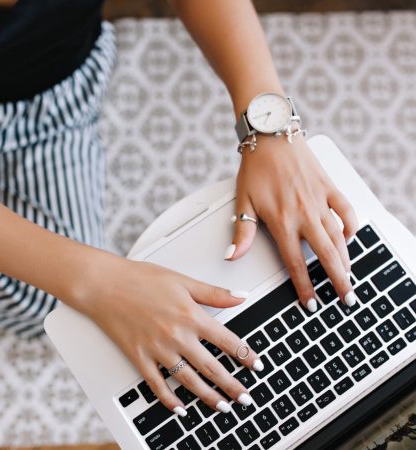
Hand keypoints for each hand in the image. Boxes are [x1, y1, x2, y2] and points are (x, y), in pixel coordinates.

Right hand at [79, 256, 263, 414]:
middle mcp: (177, 336)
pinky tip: (179, 408)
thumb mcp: (182, 281)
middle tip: (245, 398)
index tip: (256, 366)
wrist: (104, 284)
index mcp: (191, 315)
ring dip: (207, 396)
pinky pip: (157, 384)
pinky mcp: (139, 357)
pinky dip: (169, 399)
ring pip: (188, 380)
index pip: (227, 341)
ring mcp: (157, 349)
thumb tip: (241, 297)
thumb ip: (213, 293)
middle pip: (211, 367)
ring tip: (221, 406)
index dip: (246, 355)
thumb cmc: (140, 278)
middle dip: (232, 386)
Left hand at [226, 134, 358, 310]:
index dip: (304, 287)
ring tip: (349, 276)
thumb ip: (243, 232)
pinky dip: (351, 225)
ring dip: (346, 259)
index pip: (295, 263)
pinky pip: (346, 209)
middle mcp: (304, 214)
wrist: (271, 135)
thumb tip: (233, 256)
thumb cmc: (255, 168)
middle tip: (346, 299)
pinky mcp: (328, 187)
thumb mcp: (243, 201)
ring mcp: (320, 201)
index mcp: (282, 221)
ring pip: (338, 236)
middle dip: (337, 281)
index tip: (311, 303)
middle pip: (326, 255)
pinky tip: (350, 237)